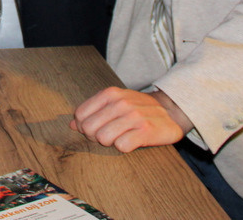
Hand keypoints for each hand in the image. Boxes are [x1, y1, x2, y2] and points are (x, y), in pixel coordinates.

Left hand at [70, 87, 190, 152]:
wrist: (171, 111)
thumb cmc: (138, 109)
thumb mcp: (115, 102)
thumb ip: (93, 110)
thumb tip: (71, 124)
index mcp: (110, 93)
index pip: (80, 115)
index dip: (83, 126)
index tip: (95, 129)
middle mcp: (120, 103)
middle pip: (89, 128)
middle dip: (95, 137)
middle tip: (108, 136)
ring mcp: (133, 116)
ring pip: (103, 138)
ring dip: (110, 143)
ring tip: (120, 138)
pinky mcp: (145, 131)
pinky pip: (122, 146)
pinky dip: (124, 147)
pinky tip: (132, 141)